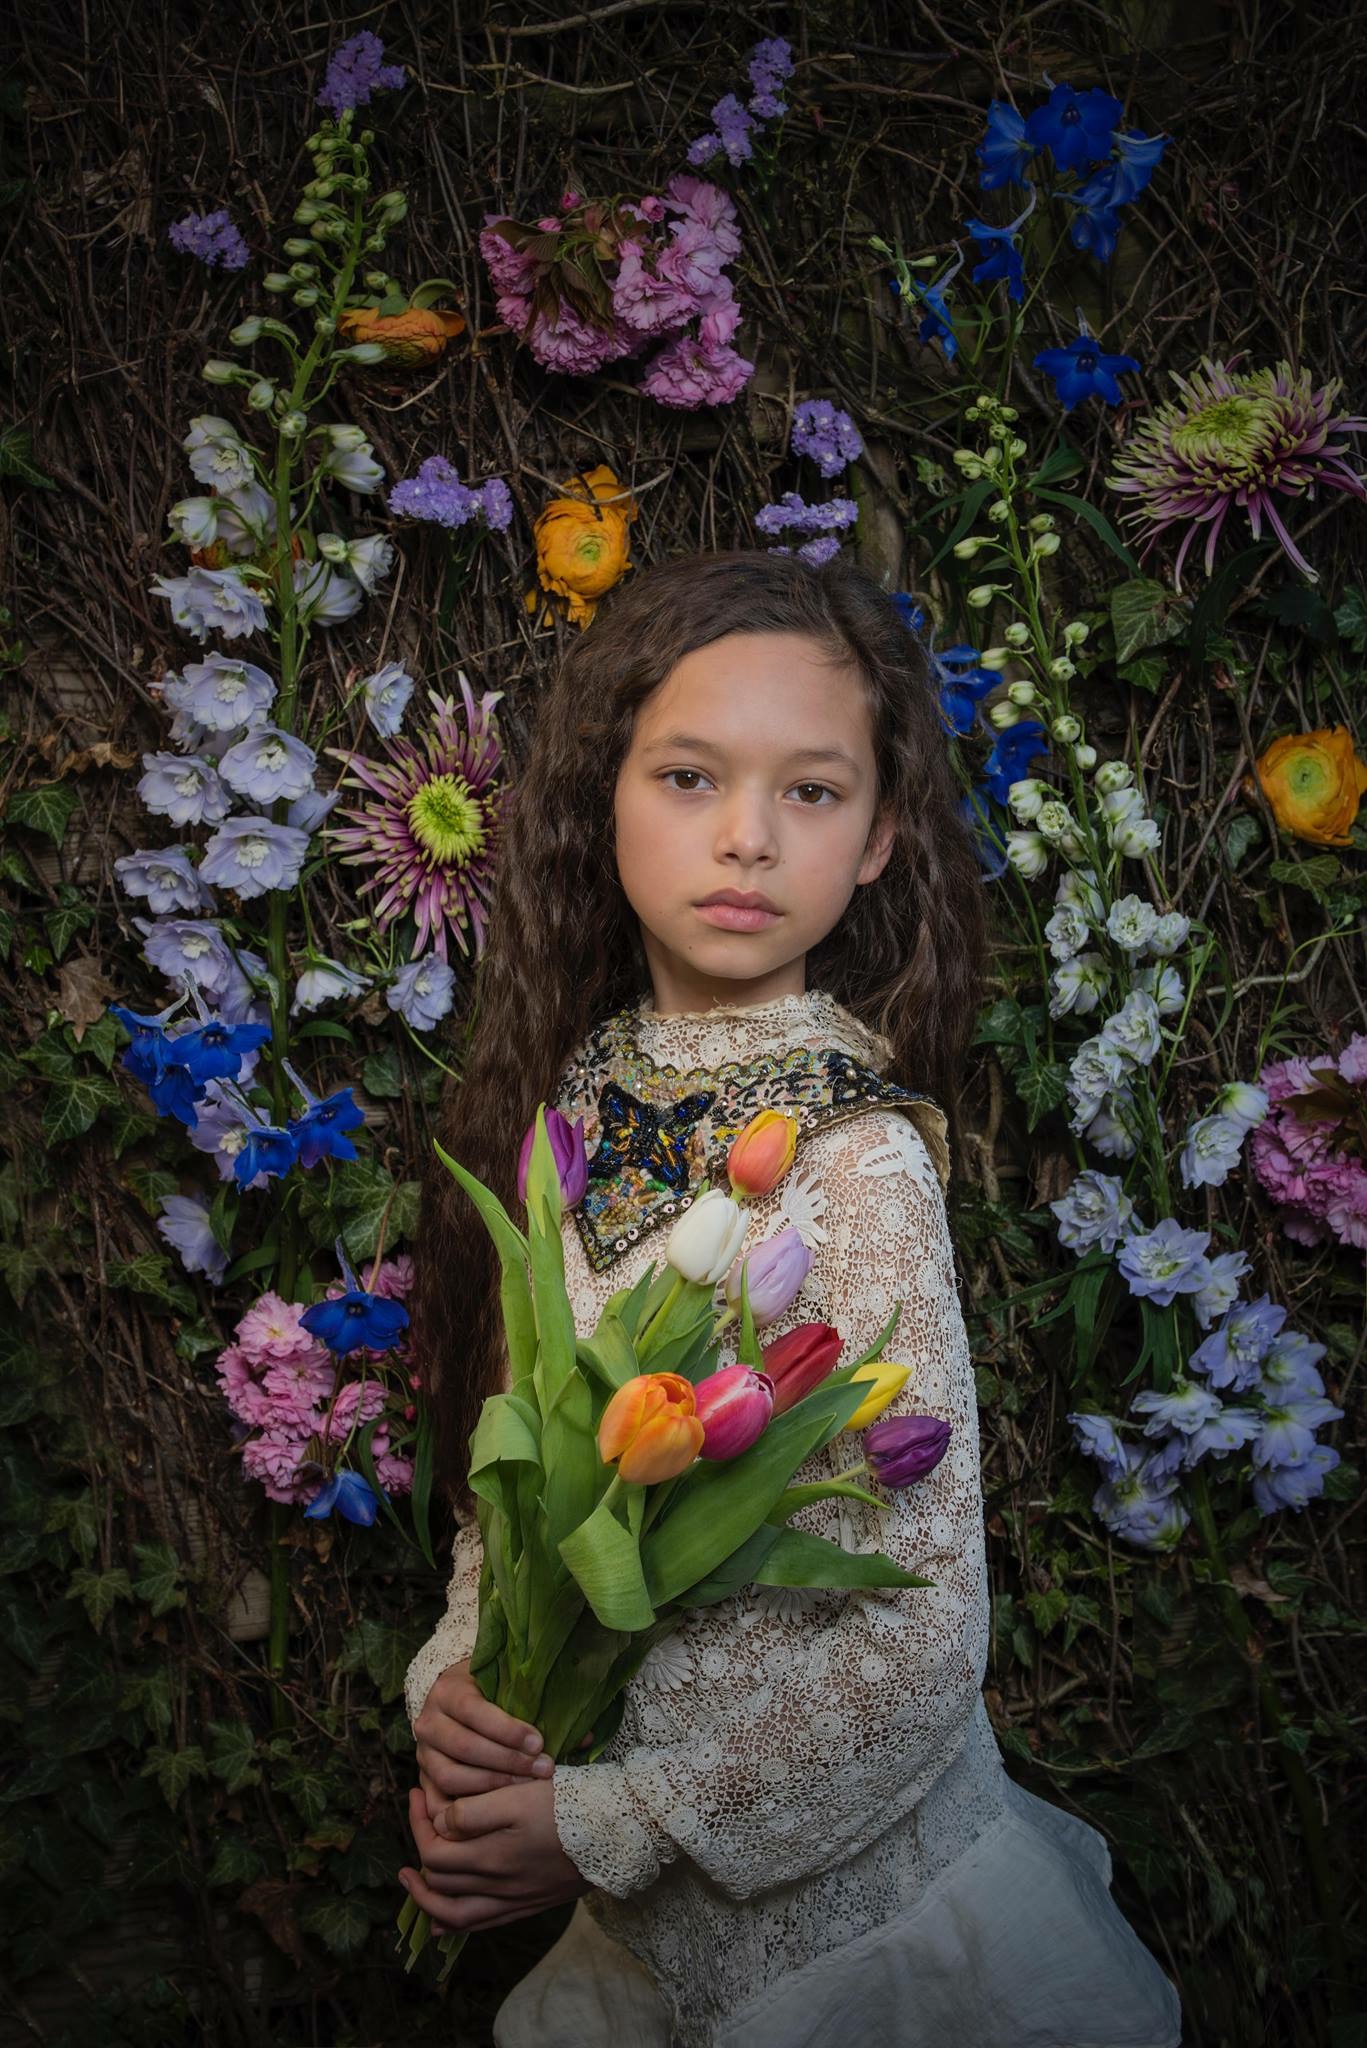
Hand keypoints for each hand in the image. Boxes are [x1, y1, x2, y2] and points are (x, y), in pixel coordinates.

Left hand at [400, 1777, 591, 1933]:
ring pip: (455, 1914)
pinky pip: (481, 1925)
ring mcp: (514, 1900)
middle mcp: (498, 1886)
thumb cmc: (569, 1807)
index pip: (434, 1851)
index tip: (416, 1794)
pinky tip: (444, 1920)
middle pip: (440, 1882)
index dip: (417, 1823)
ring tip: (412, 1880)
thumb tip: (440, 1826)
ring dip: (427, 1899)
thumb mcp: (519, 1795)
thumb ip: (474, 1812)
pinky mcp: (530, 1904)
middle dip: (419, 1850)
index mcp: (492, 1857)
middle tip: (417, 1819)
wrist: (617, 1834)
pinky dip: (455, 1923)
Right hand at [414, 1658, 555, 1820]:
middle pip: (465, 1746)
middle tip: (542, 1769)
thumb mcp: (509, 1688)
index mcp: (448, 1690)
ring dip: (492, 1785)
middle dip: (507, 1761)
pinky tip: (498, 1808)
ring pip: (452, 1775)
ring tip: (525, 1786)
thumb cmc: (490, 1693)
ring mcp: (424, 1752)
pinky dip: (469, 1806)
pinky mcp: (425, 1777)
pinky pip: (441, 1799)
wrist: (457, 1699)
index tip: (539, 1741)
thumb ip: (540, 1708)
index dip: (508, 1729)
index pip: (474, 1711)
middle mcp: (428, 1720)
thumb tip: (585, 1738)